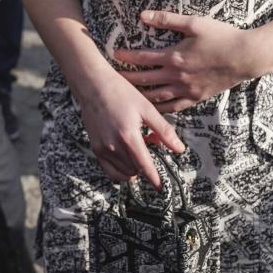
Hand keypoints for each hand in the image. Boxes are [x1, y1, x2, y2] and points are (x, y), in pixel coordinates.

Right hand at [75, 65, 184, 185]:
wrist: (93, 84)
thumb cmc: (121, 92)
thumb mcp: (147, 108)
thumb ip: (164, 131)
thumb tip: (180, 149)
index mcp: (128, 136)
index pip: (144, 167)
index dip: (155, 179)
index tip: (162, 188)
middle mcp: (113, 146)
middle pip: (135, 171)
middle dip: (146, 166)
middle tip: (151, 145)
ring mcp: (102, 149)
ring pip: (123, 172)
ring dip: (134, 167)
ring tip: (138, 147)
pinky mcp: (95, 148)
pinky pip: (109, 170)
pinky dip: (120, 170)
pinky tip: (127, 158)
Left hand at [113, 10, 262, 113]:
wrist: (246, 57)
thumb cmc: (222, 37)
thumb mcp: (194, 23)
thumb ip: (167, 20)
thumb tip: (142, 15)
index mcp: (174, 57)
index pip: (143, 58)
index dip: (126, 56)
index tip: (114, 55)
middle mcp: (177, 76)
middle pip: (144, 80)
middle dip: (127, 79)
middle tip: (112, 79)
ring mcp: (186, 90)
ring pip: (156, 97)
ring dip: (139, 96)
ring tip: (126, 96)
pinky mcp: (196, 98)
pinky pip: (173, 107)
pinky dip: (159, 109)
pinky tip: (151, 109)